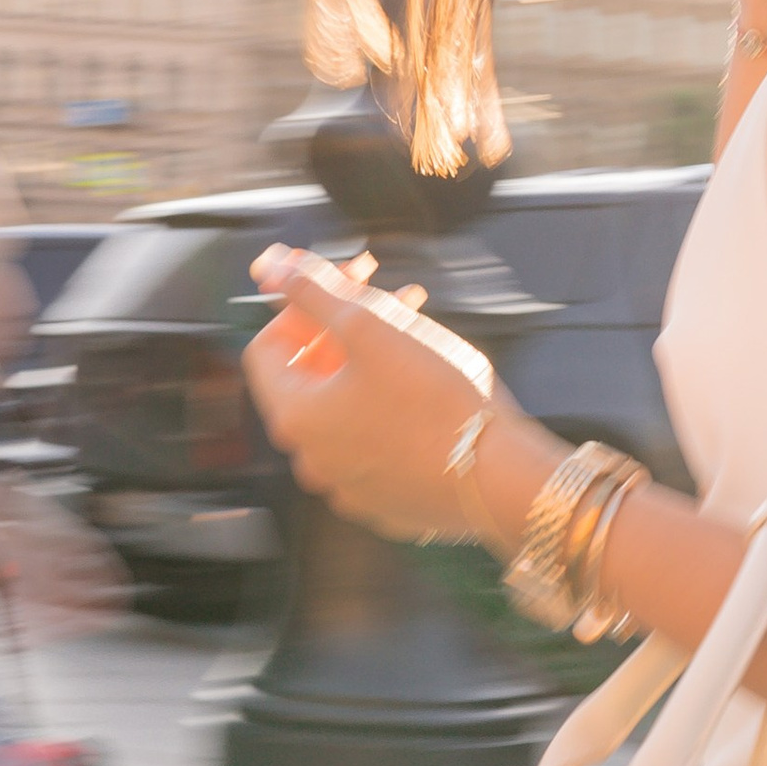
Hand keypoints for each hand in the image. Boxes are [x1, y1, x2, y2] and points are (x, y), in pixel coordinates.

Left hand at [244, 246, 514, 543]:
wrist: (499, 475)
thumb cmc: (437, 401)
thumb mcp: (371, 327)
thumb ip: (315, 291)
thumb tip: (272, 266)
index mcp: (295, 418)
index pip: (267, 347)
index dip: (303, 307)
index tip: (346, 287)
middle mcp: (311, 459)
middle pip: (312, 375)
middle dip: (349, 327)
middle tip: (394, 298)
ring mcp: (349, 484)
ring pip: (348, 406)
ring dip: (375, 362)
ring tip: (423, 331)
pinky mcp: (387, 498)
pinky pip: (377, 441)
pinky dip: (393, 407)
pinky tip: (430, 385)